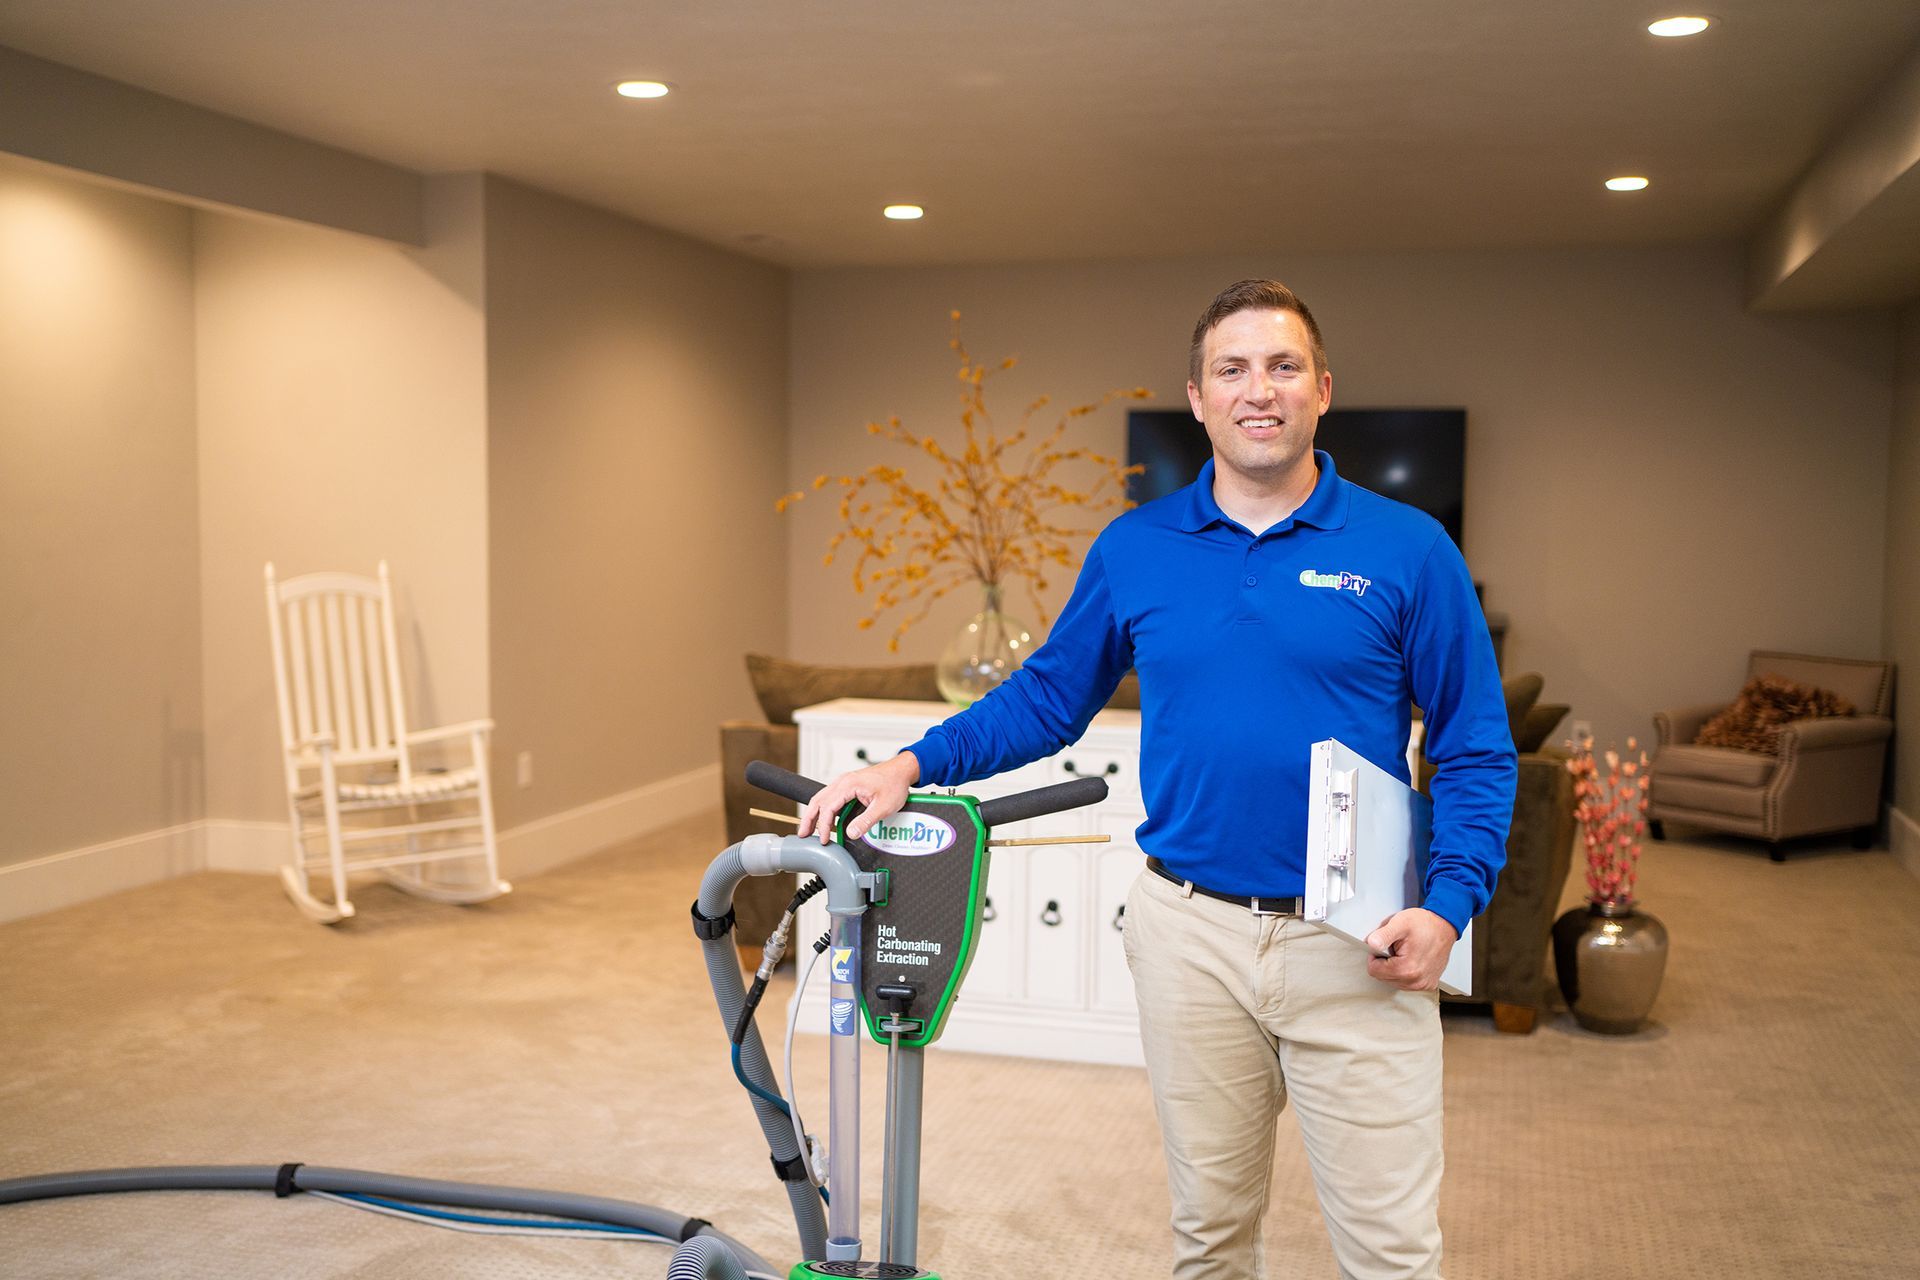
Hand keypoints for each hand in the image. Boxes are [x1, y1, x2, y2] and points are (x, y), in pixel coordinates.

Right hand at [795, 752, 920, 843]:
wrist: (902, 771)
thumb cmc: (894, 784)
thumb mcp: (884, 806)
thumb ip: (866, 821)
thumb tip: (852, 833)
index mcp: (849, 784)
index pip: (828, 807)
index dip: (824, 825)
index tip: (825, 839)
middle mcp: (843, 781)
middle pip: (817, 801)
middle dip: (809, 819)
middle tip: (802, 834)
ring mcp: (844, 782)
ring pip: (821, 798)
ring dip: (813, 813)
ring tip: (807, 829)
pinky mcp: (847, 785)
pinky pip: (829, 797)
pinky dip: (822, 808)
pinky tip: (823, 818)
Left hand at [1364, 908, 1458, 991]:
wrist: (1444, 926)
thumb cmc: (1424, 924)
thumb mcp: (1400, 923)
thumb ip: (1383, 934)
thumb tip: (1371, 943)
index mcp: (1406, 969)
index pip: (1374, 971)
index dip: (1375, 955)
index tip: (1385, 946)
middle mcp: (1416, 981)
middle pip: (1383, 978)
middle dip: (1386, 962)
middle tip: (1397, 947)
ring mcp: (1423, 984)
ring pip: (1394, 981)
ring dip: (1395, 967)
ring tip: (1405, 952)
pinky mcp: (1428, 984)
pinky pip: (1406, 982)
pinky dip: (1405, 972)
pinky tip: (1412, 959)